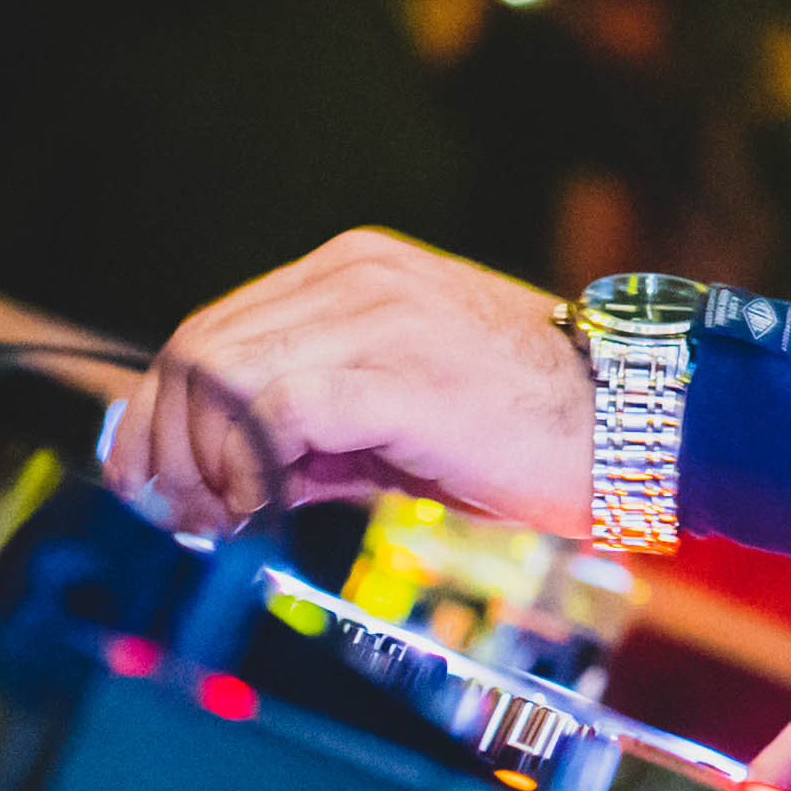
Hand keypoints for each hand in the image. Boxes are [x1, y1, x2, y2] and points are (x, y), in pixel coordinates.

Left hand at [113, 229, 591, 538]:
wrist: (640, 422)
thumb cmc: (528, 430)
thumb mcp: (397, 417)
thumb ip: (305, 432)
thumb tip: (208, 483)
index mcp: (355, 271)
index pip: (213, 330)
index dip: (160, 412)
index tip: (151, 483)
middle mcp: (356, 275)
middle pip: (199, 348)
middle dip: (163, 445)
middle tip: (179, 517)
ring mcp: (377, 315)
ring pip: (219, 375)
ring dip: (196, 463)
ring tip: (218, 519)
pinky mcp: (393, 372)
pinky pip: (269, 414)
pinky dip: (242, 469)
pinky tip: (260, 508)